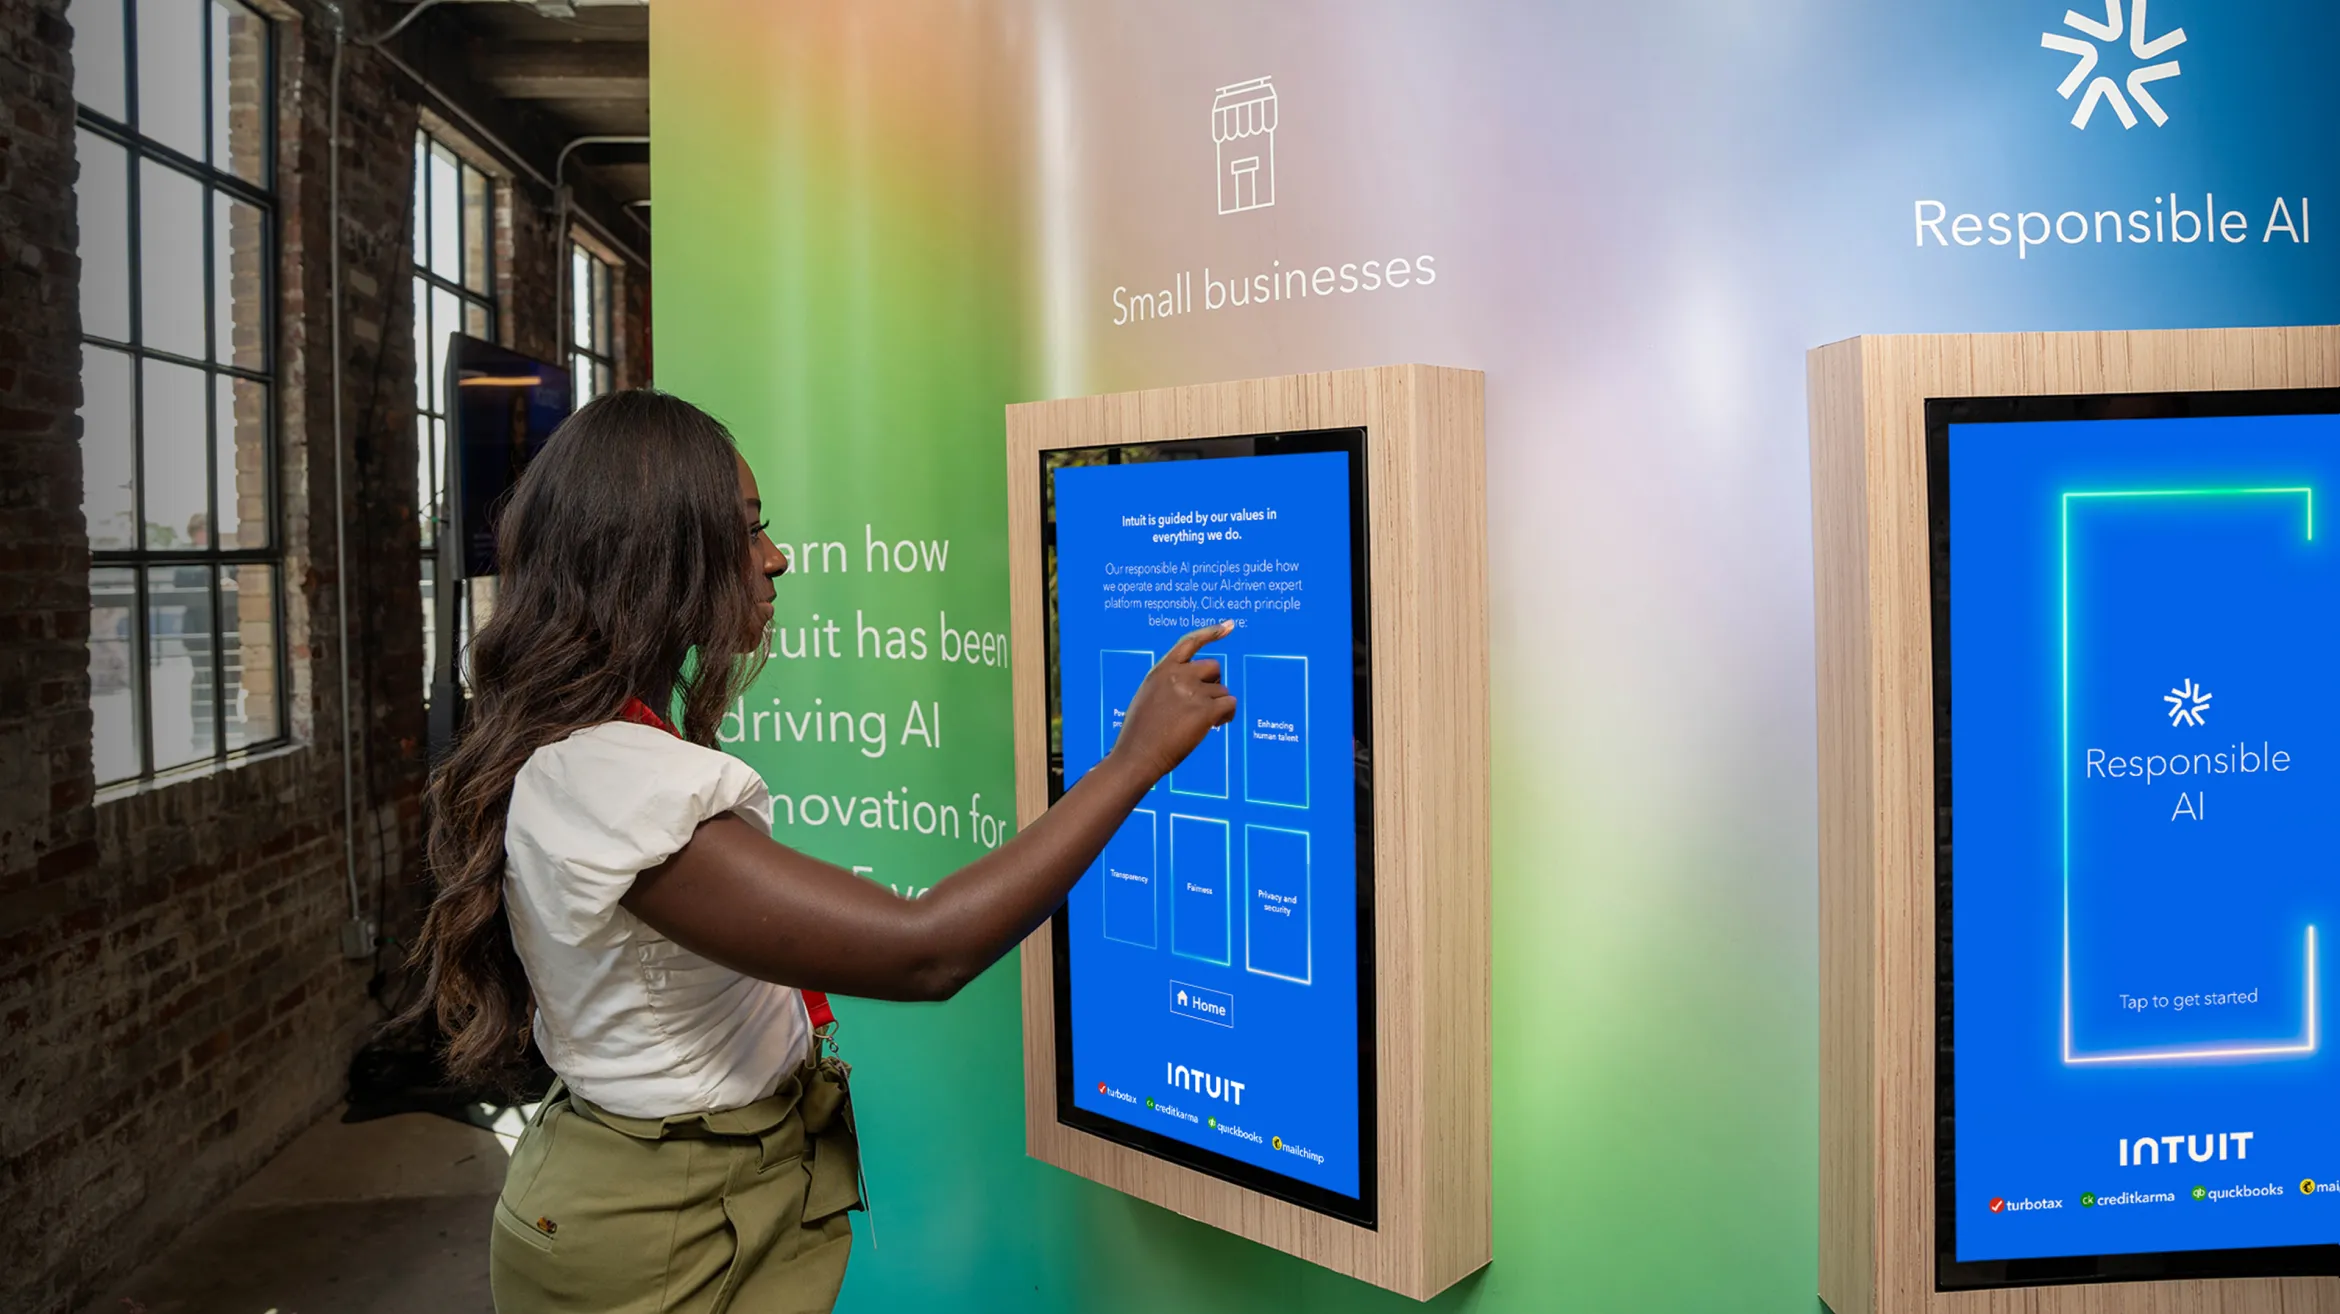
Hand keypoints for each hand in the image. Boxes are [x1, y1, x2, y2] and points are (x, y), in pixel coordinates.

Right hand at [1108, 621, 1238, 781]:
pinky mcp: (1205, 710)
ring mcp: (1192, 692)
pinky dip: (1227, 716)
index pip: (1190, 642)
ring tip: (1202, 724)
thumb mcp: (1148, 697)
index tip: (1230, 626)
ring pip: (1222, 691)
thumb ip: (1171, 684)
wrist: (1137, 756)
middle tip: (1204, 706)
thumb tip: (1200, 684)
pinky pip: (1229, 704)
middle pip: (1214, 668)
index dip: (1211, 633)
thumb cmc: (1141, 734)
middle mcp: (1178, 676)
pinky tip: (1215, 727)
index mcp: (1162, 670)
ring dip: (1217, 707)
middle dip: (1213, 685)